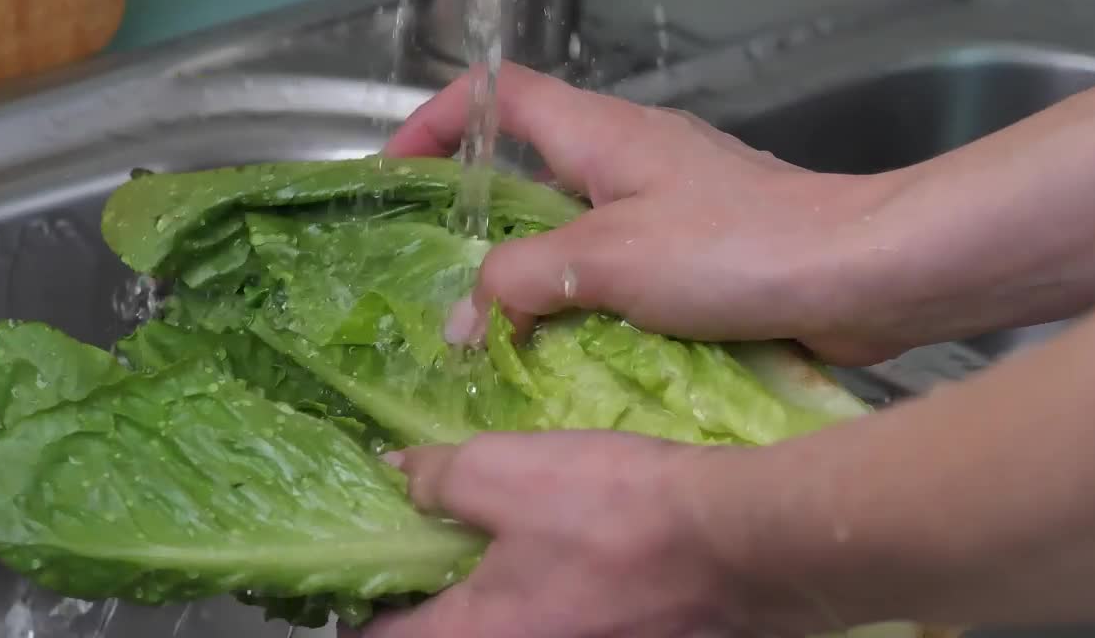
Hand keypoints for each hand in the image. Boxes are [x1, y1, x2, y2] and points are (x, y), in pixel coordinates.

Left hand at [343, 431, 768, 637]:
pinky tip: (556, 556)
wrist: (740, 540)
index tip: (355, 585)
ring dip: (488, 601)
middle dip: (427, 605)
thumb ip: (439, 479)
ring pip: (509, 631)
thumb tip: (398, 476)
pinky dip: (540, 598)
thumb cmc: (614, 511)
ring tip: (489, 552)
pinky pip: (557, 624)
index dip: (359, 616)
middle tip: (423, 557)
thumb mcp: (505, 471)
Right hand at [384, 63, 910, 365]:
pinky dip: (583, 303)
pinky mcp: (698, 253)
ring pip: (572, 227)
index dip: (439, 121)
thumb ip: (522, 283)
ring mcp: (666, 205)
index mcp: (601, 133)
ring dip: (532, 273)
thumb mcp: (607, 258)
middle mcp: (629, 158)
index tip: (398, 176)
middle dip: (480, 220)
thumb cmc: (737, 246)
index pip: (499, 92)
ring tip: (493, 332)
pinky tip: (568, 353)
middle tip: (440, 280)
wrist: (861, 274)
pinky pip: (616, 269)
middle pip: (529, 165)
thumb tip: (464, 320)